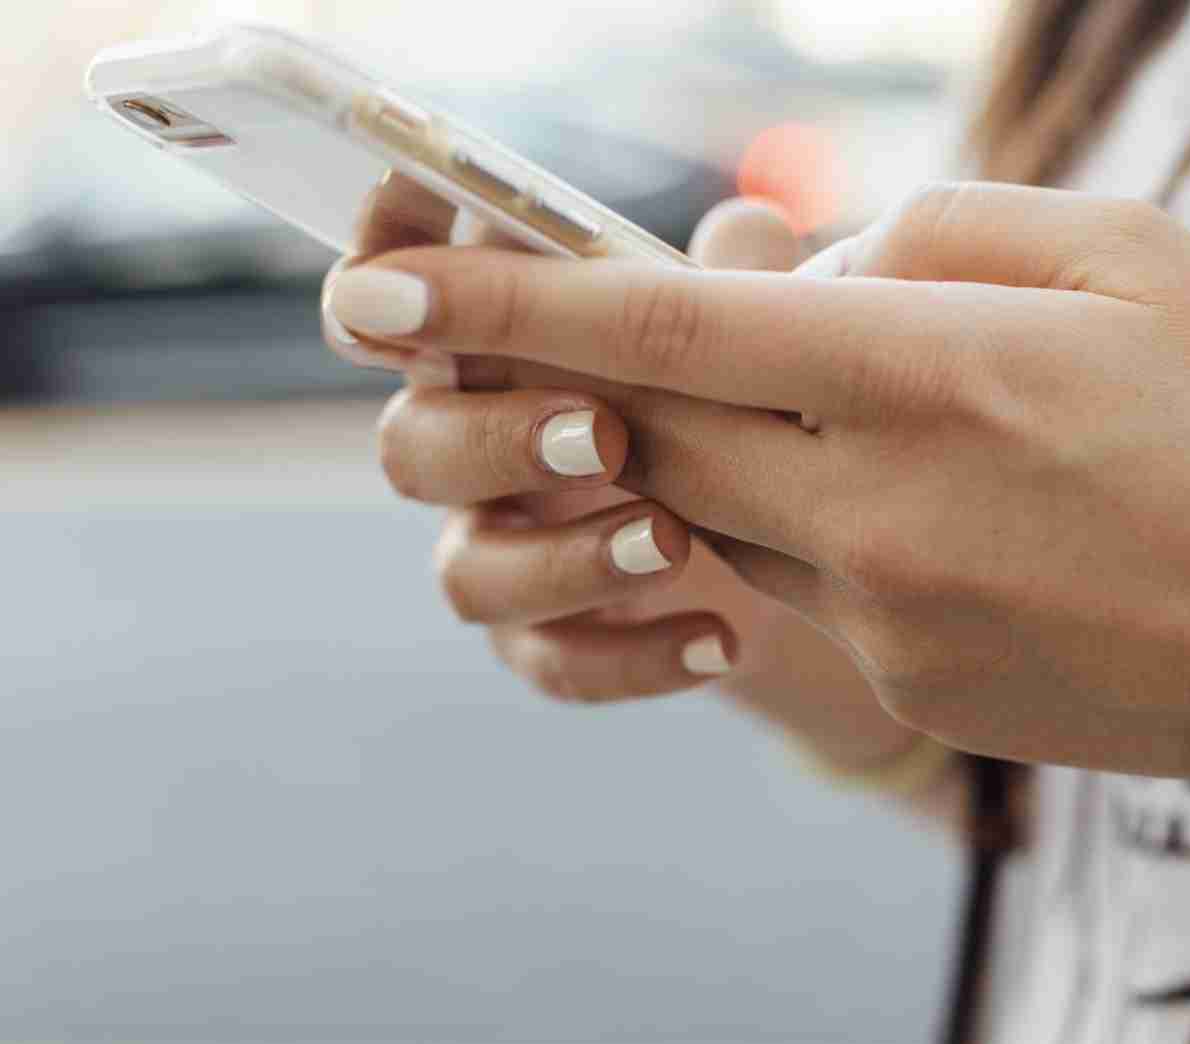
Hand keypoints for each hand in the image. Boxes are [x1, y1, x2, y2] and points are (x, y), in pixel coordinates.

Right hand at [323, 191, 808, 699]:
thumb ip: (742, 283)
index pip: (400, 299)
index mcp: (498, 348)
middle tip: (606, 434)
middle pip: (412, 446)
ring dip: (563, 558)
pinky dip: (631, 657)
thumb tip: (749, 229)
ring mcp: (506, 550)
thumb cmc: (751, 401)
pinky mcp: (551, 638)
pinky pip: (551, 663)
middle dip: (495, 438)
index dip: (381, 268)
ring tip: (674, 542)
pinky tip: (721, 639)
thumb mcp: (758, 335)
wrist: (803, 547)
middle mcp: (477, 447)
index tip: (408, 257)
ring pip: (467, 574)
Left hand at [324, 182, 1189, 782]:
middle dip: (585, 377)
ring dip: (716, 446)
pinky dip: (803, 520)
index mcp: (933, 373)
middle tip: (574, 333)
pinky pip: (792, 583)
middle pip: (648, 430)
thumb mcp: (1122, 253)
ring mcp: (881, 615)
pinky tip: (921, 506)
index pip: (663, 331)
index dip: (504, 304)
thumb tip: (799, 267)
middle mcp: (880, 506)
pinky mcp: (899, 682)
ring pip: (712, 510)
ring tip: (838, 408)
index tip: (377, 291)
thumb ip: (933, 232)